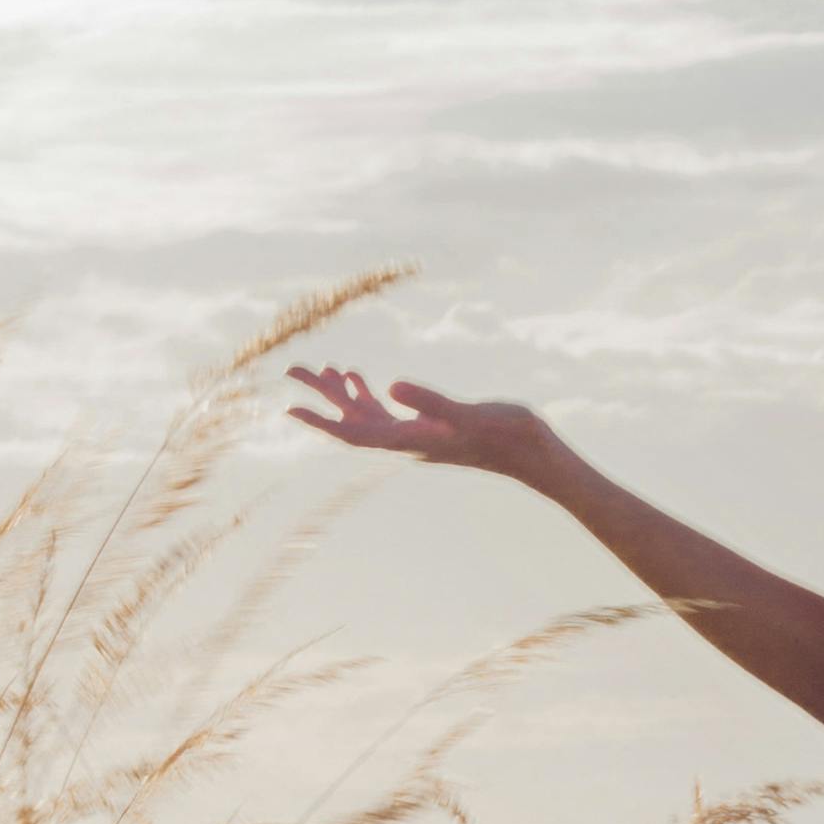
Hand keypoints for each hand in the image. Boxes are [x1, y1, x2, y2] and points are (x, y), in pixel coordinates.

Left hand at [288, 363, 557, 478]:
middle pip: (350, 420)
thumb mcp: (467, 414)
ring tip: (317, 368)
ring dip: (340, 393)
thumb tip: (391, 387)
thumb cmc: (505, 434)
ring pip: (365, 413)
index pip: (354, 432)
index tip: (289, 408)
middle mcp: (406, 440)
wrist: (534, 454)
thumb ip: (429, 402)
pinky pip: (385, 410)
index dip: (320, 421)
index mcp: (409, 439)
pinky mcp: (429, 426)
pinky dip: (367, 393)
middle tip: (291, 370)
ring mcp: (416, 434)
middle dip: (320, 397)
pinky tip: (357, 376)